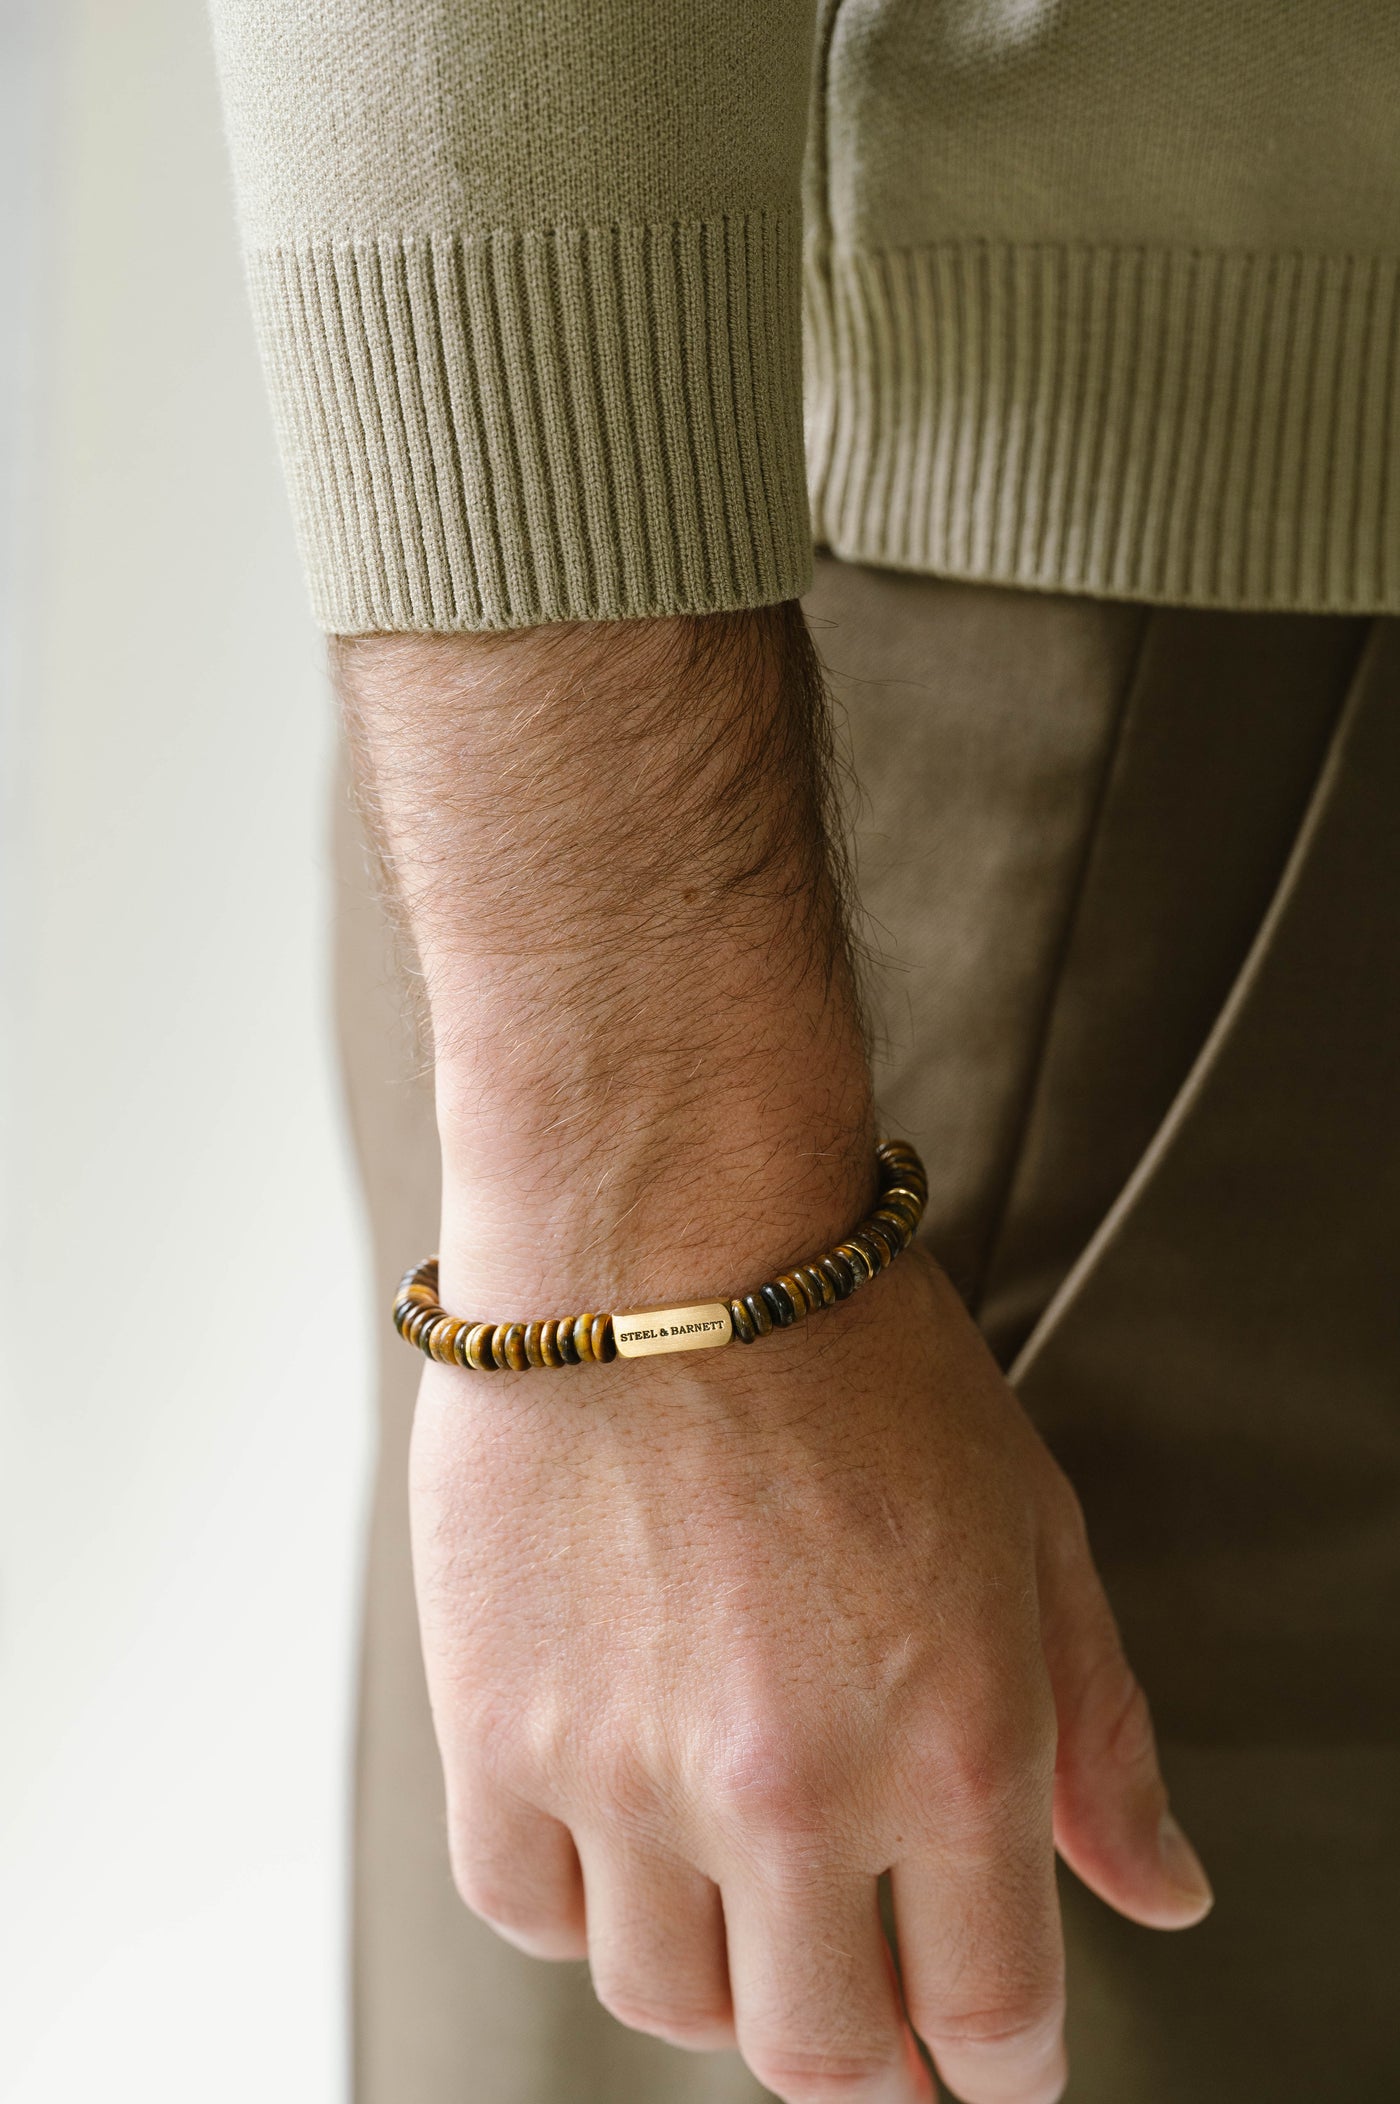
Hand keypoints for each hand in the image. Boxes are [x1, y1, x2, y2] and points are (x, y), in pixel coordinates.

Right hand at [409, 1242, 1211, 2103]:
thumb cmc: (855, 1357)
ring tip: (741, 1892)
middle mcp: (792, 1788)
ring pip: (667, 2002)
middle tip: (867, 2009)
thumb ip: (1100, 1733)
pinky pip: (524, 1912)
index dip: (1000, 2072)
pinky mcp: (496, 1725)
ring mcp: (628, 1768)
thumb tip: (1161, 1896)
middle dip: (869, 2060)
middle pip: (824, 2056)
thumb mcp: (1031, 1527)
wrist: (661, 1230)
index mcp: (956, 1744)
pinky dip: (581, 1905)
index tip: (985, 2066)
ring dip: (722, 1978)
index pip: (992, 2019)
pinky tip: (622, 1831)